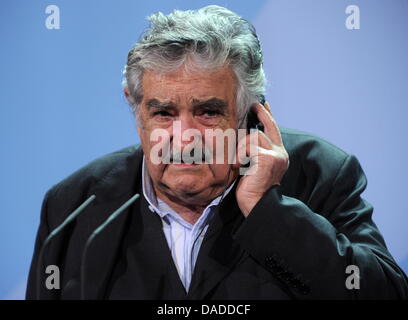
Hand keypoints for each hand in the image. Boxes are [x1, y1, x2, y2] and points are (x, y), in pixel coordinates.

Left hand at [234, 102, 288, 216]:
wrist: (256, 204)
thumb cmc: (251, 188)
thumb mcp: (253, 165)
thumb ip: (253, 150)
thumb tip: (244, 135)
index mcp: (277, 154)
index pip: (273, 129)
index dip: (268, 114)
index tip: (262, 103)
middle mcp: (280, 152)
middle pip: (265, 127)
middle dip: (259, 114)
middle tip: (253, 105)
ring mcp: (276, 154)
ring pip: (253, 136)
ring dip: (241, 148)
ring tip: (240, 163)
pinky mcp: (268, 158)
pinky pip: (248, 146)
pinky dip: (240, 155)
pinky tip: (240, 167)